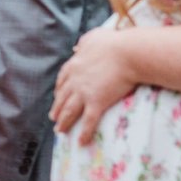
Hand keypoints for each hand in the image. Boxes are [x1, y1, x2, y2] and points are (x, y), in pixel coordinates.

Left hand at [52, 26, 139, 142]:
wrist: (128, 53)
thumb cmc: (115, 43)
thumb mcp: (95, 37)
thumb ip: (85, 42)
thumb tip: (77, 46)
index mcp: (74, 65)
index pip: (62, 80)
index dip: (59, 91)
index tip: (57, 97)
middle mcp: (75, 81)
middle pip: (62, 98)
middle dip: (57, 109)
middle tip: (53, 118)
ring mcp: (84, 93)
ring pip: (69, 112)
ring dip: (63, 123)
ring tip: (60, 131)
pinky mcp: (96, 103)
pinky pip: (88, 122)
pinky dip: (83, 133)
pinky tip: (80, 142)